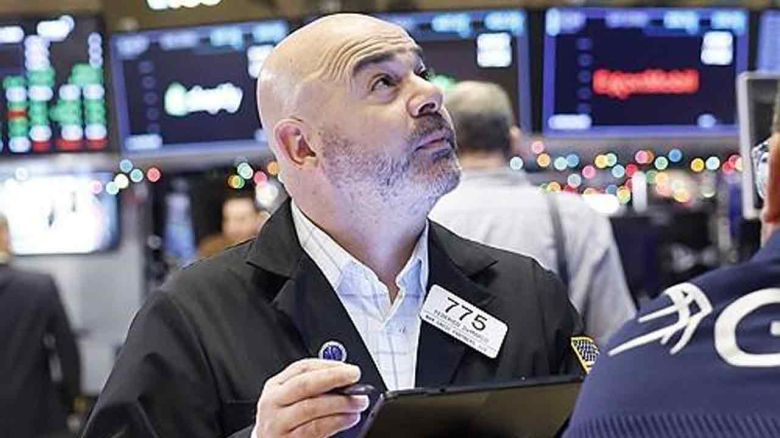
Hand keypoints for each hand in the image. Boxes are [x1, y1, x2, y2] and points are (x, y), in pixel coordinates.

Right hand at [255, 359, 369, 437]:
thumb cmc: (287, 421)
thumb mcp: (292, 399)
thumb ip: (314, 387)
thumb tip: (345, 378)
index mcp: (275, 387)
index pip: (301, 368)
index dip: (327, 366)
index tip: (348, 368)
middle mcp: (272, 404)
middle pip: (305, 385)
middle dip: (333, 378)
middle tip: (354, 376)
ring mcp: (278, 424)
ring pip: (311, 407)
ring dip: (340, 403)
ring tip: (358, 402)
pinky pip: (316, 428)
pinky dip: (336, 421)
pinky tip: (348, 418)